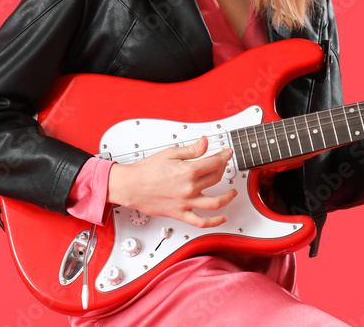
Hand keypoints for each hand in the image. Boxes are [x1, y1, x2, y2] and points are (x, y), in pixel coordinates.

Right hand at [107, 135, 236, 227]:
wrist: (131, 185)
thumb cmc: (147, 170)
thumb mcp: (171, 153)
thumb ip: (191, 150)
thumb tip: (205, 142)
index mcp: (188, 171)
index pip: (214, 162)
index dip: (224, 156)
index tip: (227, 153)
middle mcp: (189, 188)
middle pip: (216, 178)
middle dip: (223, 169)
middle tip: (222, 165)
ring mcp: (186, 203)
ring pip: (215, 203)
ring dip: (228, 197)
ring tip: (233, 193)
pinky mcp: (180, 214)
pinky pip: (201, 221)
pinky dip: (214, 221)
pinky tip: (222, 217)